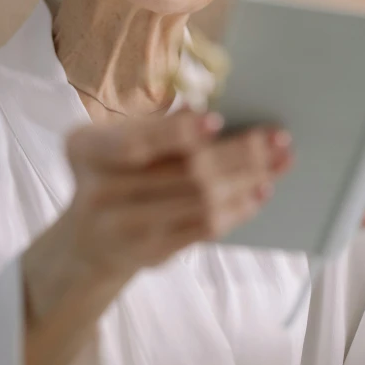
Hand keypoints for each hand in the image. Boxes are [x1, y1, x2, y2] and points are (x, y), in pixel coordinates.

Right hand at [63, 109, 291, 281]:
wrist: (89, 239)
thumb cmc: (114, 172)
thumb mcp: (120, 139)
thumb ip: (158, 126)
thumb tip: (207, 110)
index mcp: (87, 149)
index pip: (135, 143)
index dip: (177, 133)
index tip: (217, 120)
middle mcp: (98, 192)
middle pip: (182, 173)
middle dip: (239, 154)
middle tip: (277, 139)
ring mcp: (123, 229)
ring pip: (201, 202)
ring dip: (248, 181)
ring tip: (278, 164)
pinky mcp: (150, 254)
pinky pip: (203, 230)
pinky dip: (237, 208)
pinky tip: (259, 192)